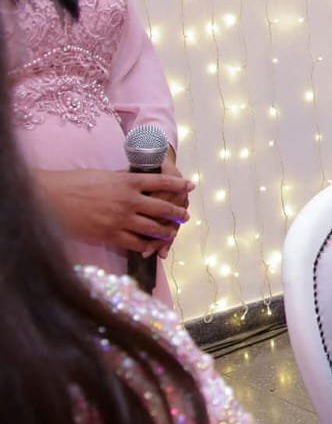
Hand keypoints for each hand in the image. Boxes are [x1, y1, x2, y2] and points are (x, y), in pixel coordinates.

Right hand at [33, 168, 193, 254]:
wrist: (50, 198)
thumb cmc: (73, 183)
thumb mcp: (103, 175)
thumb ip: (122, 179)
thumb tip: (136, 179)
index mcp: (127, 181)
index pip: (161, 181)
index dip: (178, 183)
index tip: (190, 185)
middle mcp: (129, 200)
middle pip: (163, 207)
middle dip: (177, 212)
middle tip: (185, 215)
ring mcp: (121, 218)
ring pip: (153, 228)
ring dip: (166, 231)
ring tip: (172, 232)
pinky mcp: (110, 234)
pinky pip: (136, 243)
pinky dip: (146, 245)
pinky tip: (150, 247)